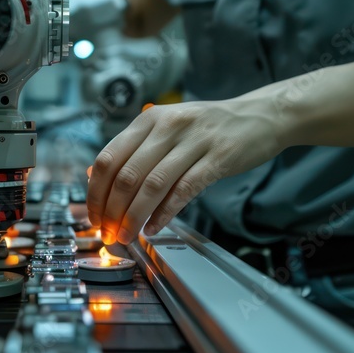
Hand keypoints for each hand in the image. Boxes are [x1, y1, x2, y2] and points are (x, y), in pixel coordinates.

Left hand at [86, 98, 284, 244]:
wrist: (259, 116)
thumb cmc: (208, 127)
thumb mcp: (167, 128)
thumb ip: (135, 151)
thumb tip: (97, 180)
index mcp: (148, 119)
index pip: (108, 159)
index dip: (95, 193)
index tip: (94, 216)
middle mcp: (167, 126)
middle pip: (126, 176)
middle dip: (112, 211)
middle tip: (108, 233)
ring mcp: (194, 141)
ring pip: (152, 185)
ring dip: (134, 217)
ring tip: (127, 235)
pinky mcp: (218, 157)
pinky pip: (184, 190)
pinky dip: (165, 213)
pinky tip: (154, 227)